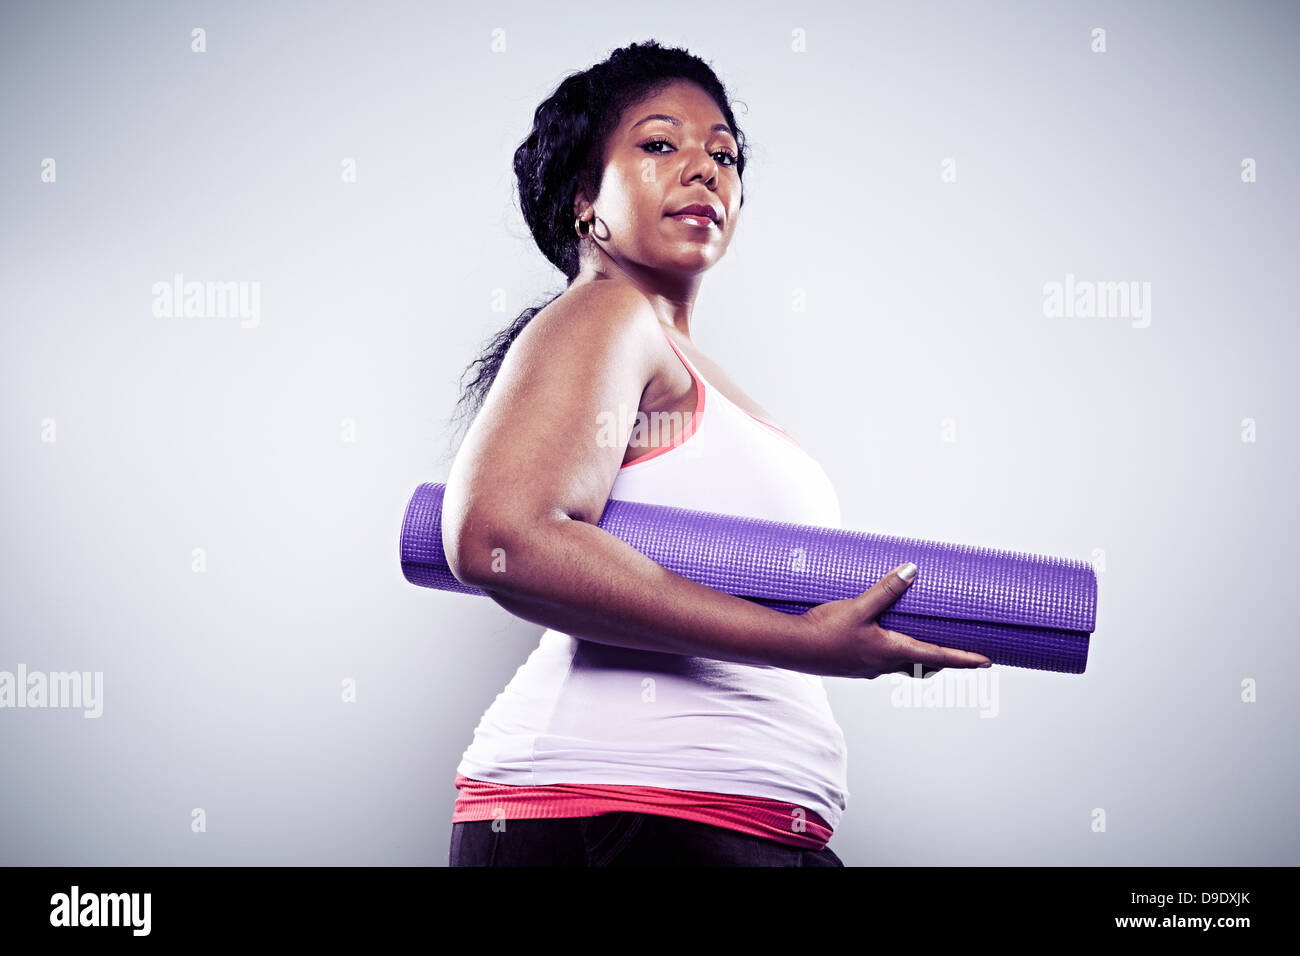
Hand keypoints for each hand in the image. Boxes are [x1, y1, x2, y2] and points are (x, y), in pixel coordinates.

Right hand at [796, 562, 992, 678]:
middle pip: (924, 666)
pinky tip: (881, 638)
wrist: (792, 648)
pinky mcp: (853, 665)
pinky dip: (893, 652)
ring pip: (902, 665)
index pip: (938, 657)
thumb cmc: (824, 631)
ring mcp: (868, 668)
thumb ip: (886, 589)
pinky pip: (882, 661)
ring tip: (925, 643)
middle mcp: (883, 665)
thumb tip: (911, 571)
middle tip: (960, 654)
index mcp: (891, 652)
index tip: (986, 661)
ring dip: (917, 657)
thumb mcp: (858, 607)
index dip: (965, 659)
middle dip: (944, 661)